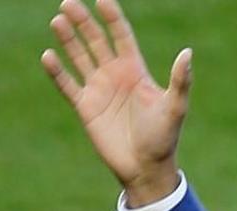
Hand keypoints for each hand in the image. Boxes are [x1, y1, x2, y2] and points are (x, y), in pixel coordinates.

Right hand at [41, 0, 191, 205]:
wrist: (146, 167)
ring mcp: (98, 89)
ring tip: (58, 21)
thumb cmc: (164, 137)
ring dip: (68, 39)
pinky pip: (67, 84)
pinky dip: (57, 71)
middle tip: (68, 3)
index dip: (112, 18)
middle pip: (95, 41)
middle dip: (83, 22)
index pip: (121, 36)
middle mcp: (115, 75)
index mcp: (136, 71)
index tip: (102, 0)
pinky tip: (48, 55)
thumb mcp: (175, 107)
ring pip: (79, 57)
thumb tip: (188, 52)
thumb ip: (181, 80)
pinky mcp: (85, 107)